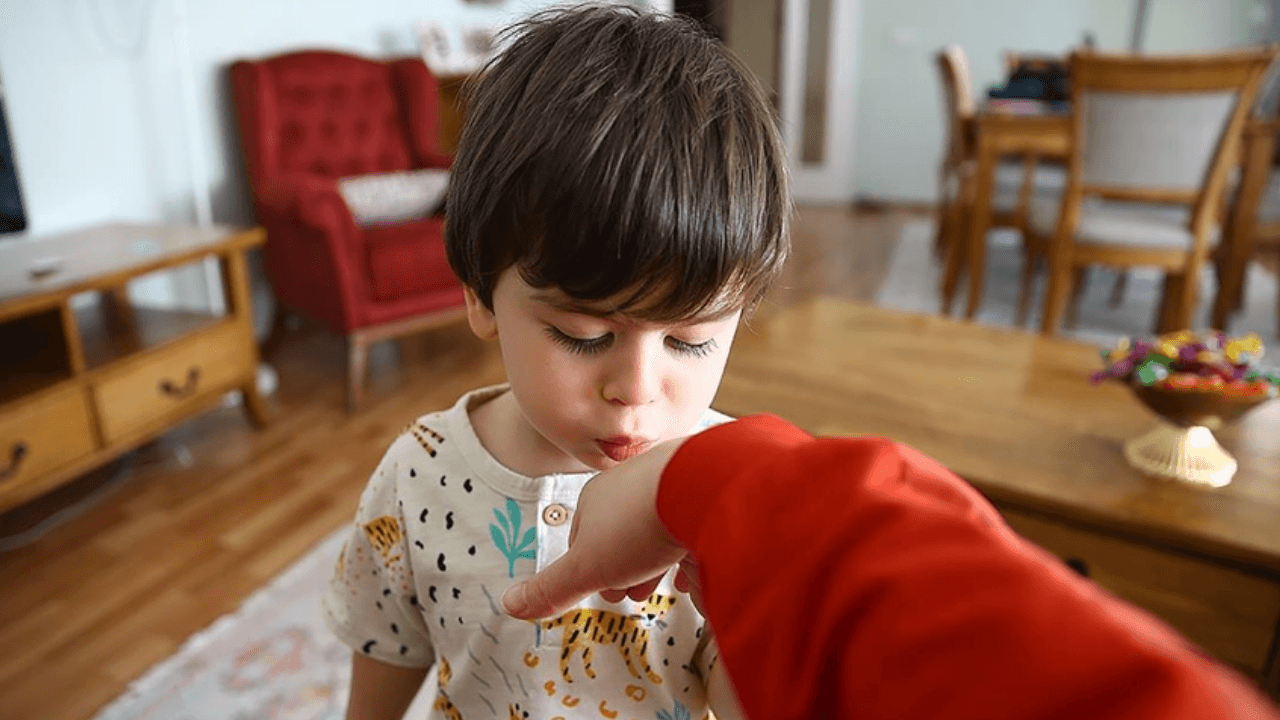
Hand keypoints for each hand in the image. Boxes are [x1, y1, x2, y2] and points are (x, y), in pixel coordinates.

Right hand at [502, 436, 691, 618]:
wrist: (703, 487)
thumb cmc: (640, 523)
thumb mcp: (586, 568)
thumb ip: (551, 588)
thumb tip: (510, 605)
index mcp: (596, 498)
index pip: (582, 535)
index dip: (589, 568)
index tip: (602, 589)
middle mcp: (631, 483)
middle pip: (623, 531)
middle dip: (628, 565)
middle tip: (637, 591)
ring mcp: (669, 480)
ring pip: (660, 524)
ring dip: (662, 557)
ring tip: (672, 583)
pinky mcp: (704, 485)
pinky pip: (695, 518)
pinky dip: (695, 544)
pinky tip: (701, 566)